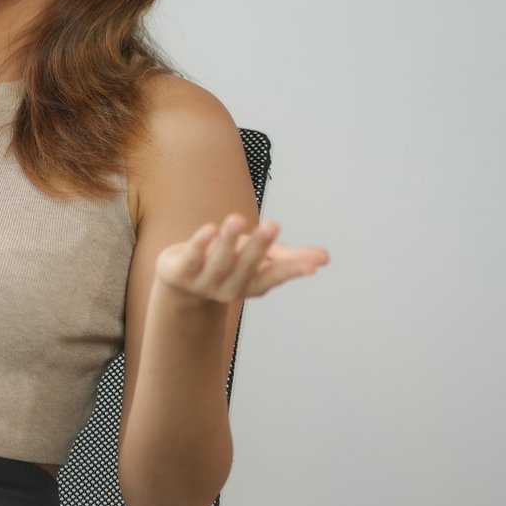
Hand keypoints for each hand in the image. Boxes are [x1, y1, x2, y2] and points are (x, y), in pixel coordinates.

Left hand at [155, 214, 328, 304]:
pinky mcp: (179, 273)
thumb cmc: (226, 262)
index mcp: (251, 284)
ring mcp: (203, 283)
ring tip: (238, 218)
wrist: (179, 282)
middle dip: (259, 246)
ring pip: (219, 262)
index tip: (313, 264)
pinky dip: (200, 243)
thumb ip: (288, 256)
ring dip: (228, 241)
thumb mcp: (256, 258)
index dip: (291, 270)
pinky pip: (191, 258)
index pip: (273, 277)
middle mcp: (229, 288)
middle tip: (274, 225)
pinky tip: (210, 229)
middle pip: (246, 266)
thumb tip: (326, 257)